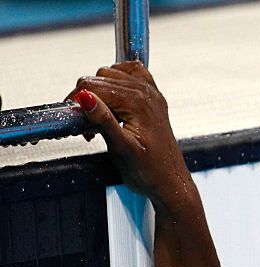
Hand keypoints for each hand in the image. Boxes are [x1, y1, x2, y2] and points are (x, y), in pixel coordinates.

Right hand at [68, 62, 192, 209]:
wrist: (170, 184)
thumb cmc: (150, 172)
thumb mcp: (121, 149)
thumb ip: (103, 120)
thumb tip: (84, 98)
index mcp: (138, 102)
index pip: (92, 85)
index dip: (76, 101)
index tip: (73, 119)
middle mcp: (146, 93)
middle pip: (99, 77)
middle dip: (86, 99)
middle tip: (88, 126)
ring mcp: (151, 94)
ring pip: (110, 74)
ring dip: (98, 93)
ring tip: (100, 120)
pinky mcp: (153, 99)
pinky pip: (131, 73)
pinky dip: (116, 80)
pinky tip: (113, 99)